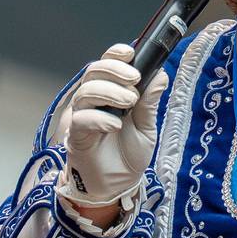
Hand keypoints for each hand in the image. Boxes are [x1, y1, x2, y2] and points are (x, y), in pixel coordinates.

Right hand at [58, 43, 167, 212]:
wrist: (118, 185)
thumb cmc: (128, 154)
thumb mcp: (147, 127)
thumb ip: (150, 102)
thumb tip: (161, 75)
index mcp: (110, 93)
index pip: (107, 64)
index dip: (115, 54)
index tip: (130, 52)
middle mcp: (93, 101)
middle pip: (93, 72)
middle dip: (114, 70)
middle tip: (135, 80)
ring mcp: (82, 116)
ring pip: (86, 92)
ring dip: (109, 92)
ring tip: (129, 102)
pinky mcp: (75, 135)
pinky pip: (80, 119)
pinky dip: (99, 118)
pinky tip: (115, 124)